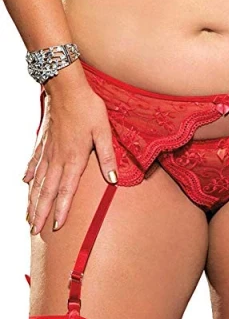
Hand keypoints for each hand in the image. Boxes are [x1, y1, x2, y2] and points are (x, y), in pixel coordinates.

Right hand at [23, 85, 117, 234]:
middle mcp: (57, 159)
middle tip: (33, 231)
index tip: (56, 227)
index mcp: (73, 159)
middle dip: (40, 212)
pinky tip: (24, 183)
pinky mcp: (43, 141)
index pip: (66, 191)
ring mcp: (48, 151)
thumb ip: (107, 157)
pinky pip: (34, 162)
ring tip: (27, 215)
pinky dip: (29, 175)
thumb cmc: (88, 108)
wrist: (66, 87)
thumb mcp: (103, 132)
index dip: (61, 210)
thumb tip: (114, 180)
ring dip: (32, 200)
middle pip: (47, 191)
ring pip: (37, 181)